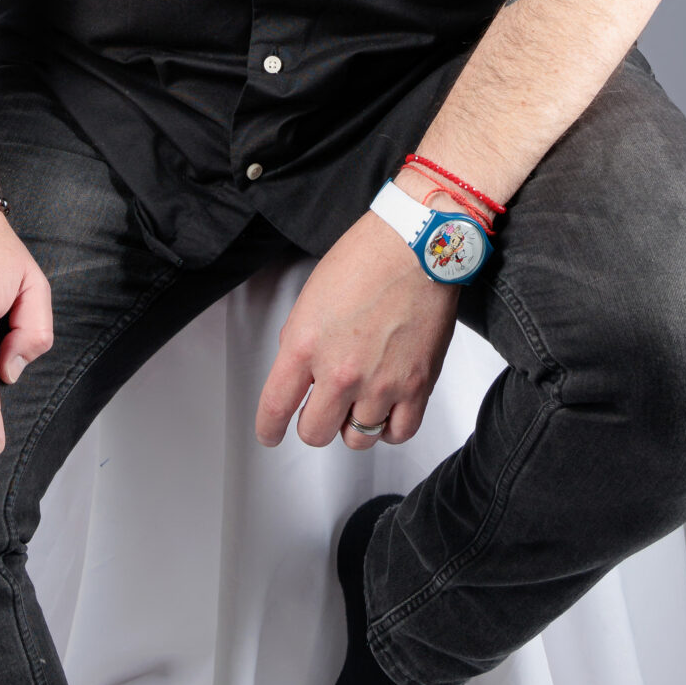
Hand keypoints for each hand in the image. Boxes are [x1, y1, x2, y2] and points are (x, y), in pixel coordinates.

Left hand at [254, 209, 459, 451]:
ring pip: (356, 439)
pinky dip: (388, 427)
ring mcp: (380, 384)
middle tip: (320, 408)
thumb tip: (299, 373)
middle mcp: (341, 371)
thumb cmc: (367, 258)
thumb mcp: (311, 297)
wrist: (417, 245)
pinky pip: (398, 433)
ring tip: (357, 401)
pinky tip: (385, 410)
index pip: (275, 408)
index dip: (269, 428)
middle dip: (313, 423)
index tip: (271, 433)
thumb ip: (300, 341)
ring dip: (352, 424)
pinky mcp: (417, 387)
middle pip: (315, 433)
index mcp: (306, 345)